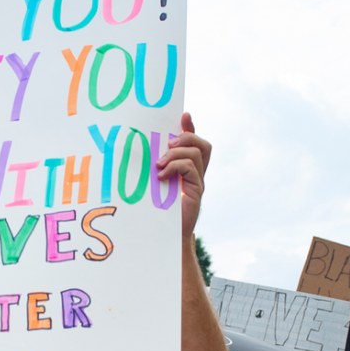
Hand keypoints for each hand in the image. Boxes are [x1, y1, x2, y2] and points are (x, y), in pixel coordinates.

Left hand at [156, 112, 211, 237]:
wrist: (165, 235)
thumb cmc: (156, 210)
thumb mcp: (153, 183)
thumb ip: (155, 168)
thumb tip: (146, 151)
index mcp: (187, 170)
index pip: (195, 144)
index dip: (191, 128)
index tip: (184, 114)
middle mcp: (196, 174)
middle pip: (202, 146)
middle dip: (186, 138)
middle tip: (168, 144)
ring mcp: (198, 182)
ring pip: (196, 154)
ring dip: (176, 154)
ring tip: (159, 164)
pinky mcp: (196, 191)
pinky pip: (191, 169)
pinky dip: (176, 167)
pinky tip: (162, 175)